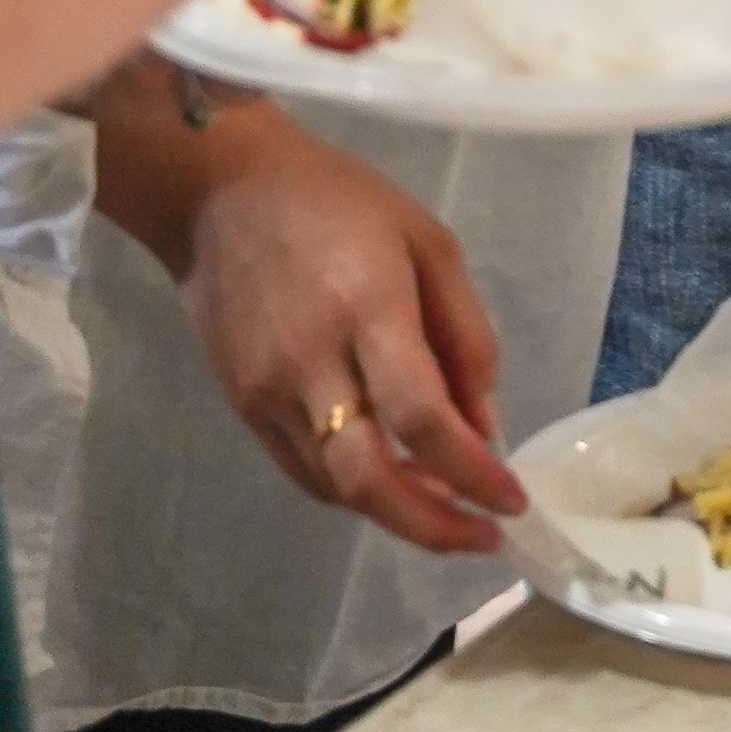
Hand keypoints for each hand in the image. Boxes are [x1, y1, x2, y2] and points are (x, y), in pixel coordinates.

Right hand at [171, 112, 527, 553]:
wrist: (218, 194)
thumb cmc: (340, 203)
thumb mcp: (429, 244)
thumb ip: (466, 337)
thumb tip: (486, 427)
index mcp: (367, 309)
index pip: (420, 418)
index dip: (471, 472)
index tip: (512, 500)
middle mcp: (311, 362)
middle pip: (367, 478)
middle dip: (433, 526)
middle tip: (483, 537)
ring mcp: (267, 391)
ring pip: (335, 487)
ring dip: (397, 514)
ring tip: (450, 511)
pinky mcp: (241, 406)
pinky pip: (304, 472)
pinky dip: (354, 491)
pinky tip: (392, 483)